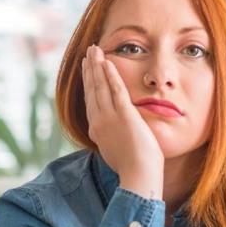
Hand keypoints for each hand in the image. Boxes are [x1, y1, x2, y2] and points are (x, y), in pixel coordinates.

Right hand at [82, 45, 163, 199]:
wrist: (138, 176)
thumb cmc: (133, 170)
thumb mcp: (116, 153)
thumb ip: (113, 140)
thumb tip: (114, 137)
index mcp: (97, 131)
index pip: (91, 102)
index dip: (88, 84)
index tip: (87, 70)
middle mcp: (99, 122)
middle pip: (92, 90)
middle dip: (89, 70)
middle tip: (87, 53)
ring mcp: (109, 117)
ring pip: (100, 86)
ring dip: (96, 66)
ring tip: (94, 50)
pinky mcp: (123, 115)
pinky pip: (115, 89)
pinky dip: (110, 74)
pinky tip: (107, 61)